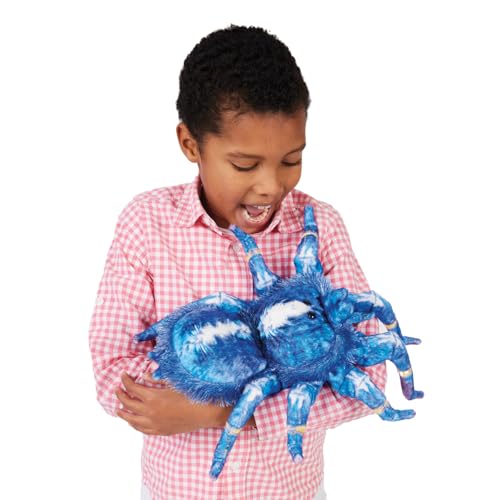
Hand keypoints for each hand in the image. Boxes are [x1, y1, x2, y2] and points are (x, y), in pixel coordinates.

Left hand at [116, 372, 234, 435]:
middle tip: (117, 389)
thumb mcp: (174, 382)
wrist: (206, 412)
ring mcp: (154, 424)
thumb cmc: (192, 394)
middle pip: (128, 404)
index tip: (123, 375)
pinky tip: (133, 422)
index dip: (125, 381)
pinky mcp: (160, 431)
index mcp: (153, 398)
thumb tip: (145, 375)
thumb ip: (157, 378)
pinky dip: (134, 424)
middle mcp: (150, 412)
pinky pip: (141, 429)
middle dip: (121, 395)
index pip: (132, 388)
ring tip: (118, 409)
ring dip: (123, 413)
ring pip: (131, 420)